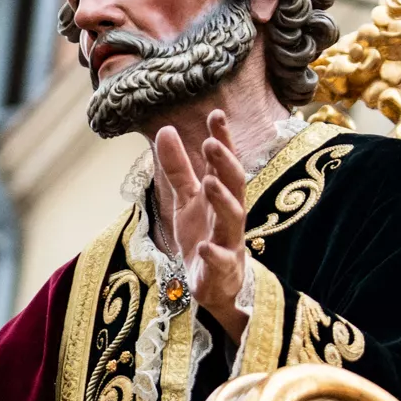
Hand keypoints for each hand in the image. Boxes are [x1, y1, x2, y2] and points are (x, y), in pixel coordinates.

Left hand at [149, 116, 249, 340]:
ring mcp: (229, 242)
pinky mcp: (222, 271)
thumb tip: (166, 130)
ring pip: (233, 219)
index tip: (217, 114)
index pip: (224, 164)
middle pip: (235, 185)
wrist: (216, 286)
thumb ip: (178, 169)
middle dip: (225, 164)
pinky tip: (205, 246)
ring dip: (223, 199)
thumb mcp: (186, 201)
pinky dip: (215, 254)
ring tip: (209, 181)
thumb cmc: (205, 236)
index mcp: (221, 196)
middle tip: (212, 143)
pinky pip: (222, 261)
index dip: (223, 140)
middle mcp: (230, 215)